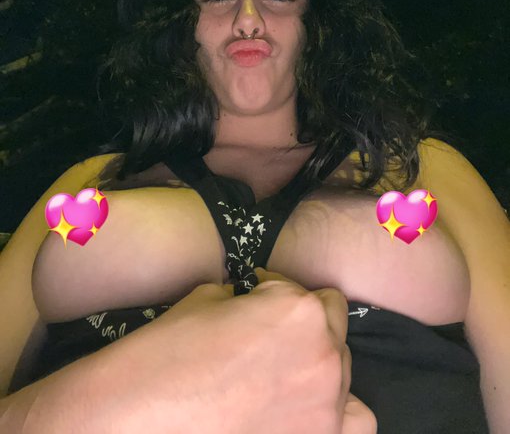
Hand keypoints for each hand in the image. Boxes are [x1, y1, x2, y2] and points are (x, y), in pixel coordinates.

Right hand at [165, 267, 376, 432]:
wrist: (137, 417)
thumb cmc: (168, 352)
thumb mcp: (208, 299)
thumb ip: (249, 300)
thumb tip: (253, 303)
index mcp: (299, 310)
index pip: (303, 290)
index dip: (274, 292)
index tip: (254, 301)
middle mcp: (324, 355)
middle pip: (331, 326)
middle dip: (300, 324)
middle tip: (265, 336)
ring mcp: (326, 407)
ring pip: (342, 371)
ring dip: (318, 363)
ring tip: (283, 371)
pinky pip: (353, 422)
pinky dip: (336, 411)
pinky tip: (305, 408)